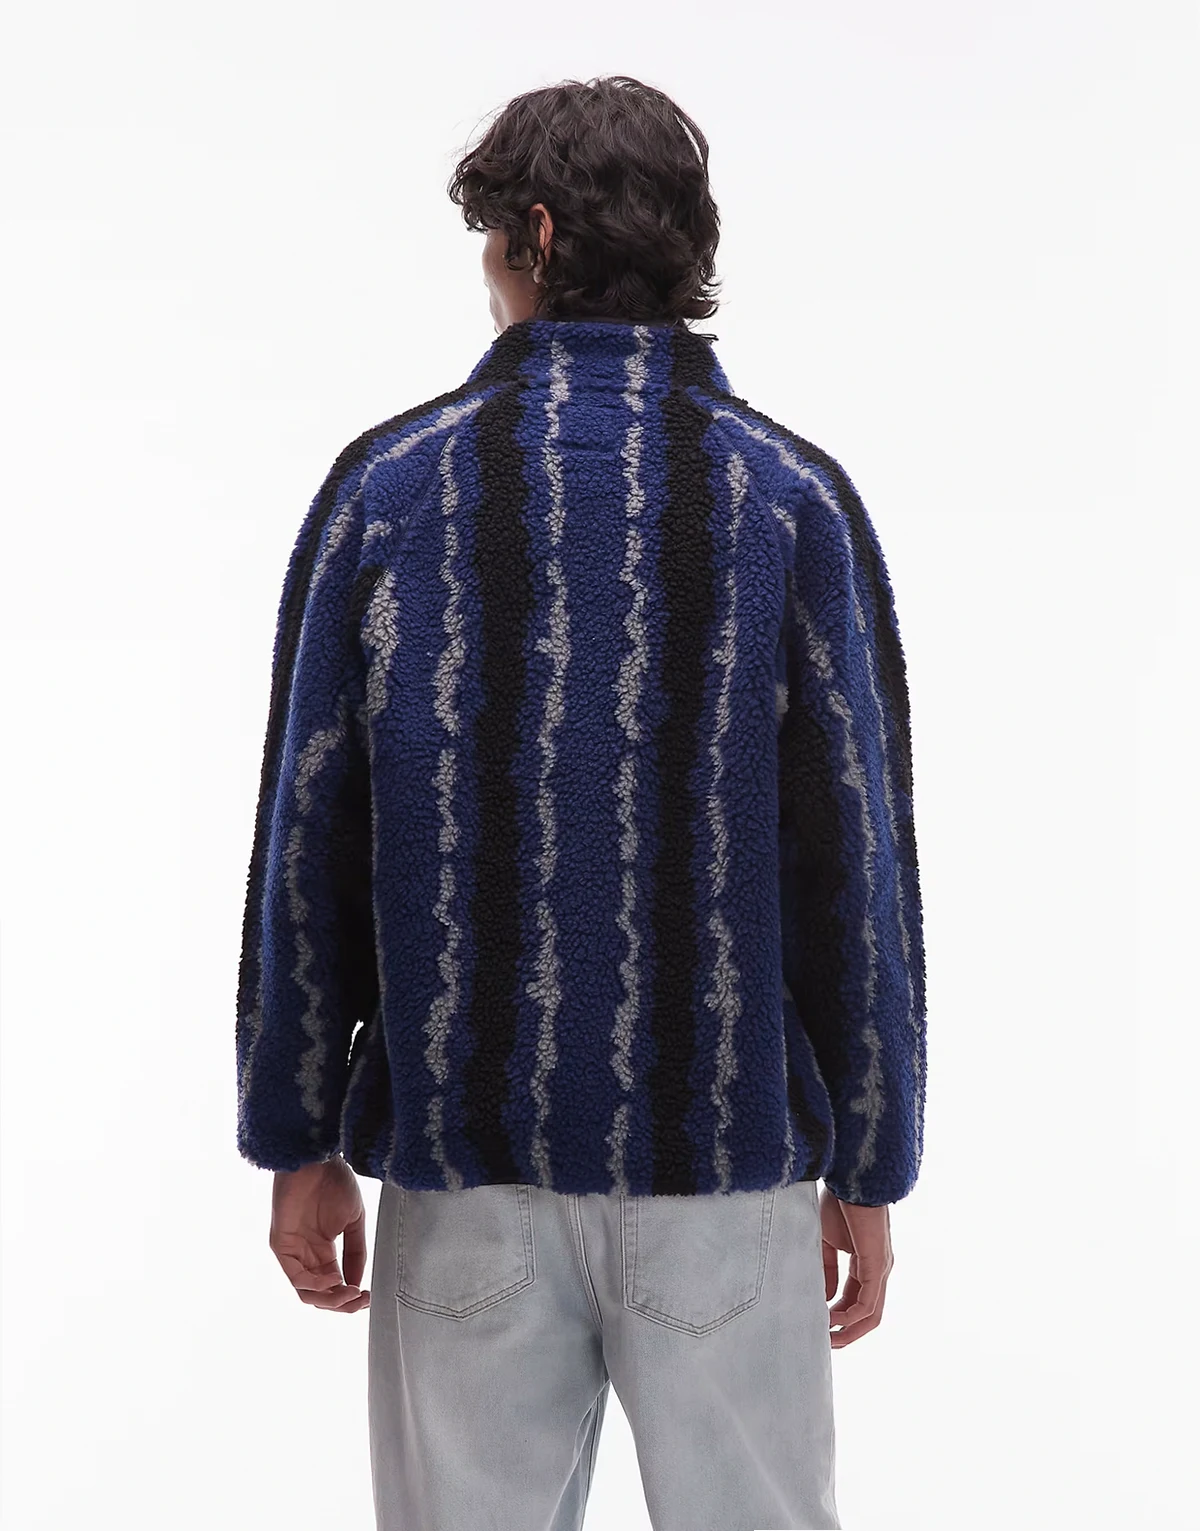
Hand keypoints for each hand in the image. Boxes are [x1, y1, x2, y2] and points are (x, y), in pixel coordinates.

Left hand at [269, 1155, 370, 1311]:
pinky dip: (315, 1285)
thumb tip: (357, 1282)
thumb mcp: (354, 1221)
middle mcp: (307, 1256)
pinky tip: (333, 1280)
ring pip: (307, 1292)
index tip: (368, 1297)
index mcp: (324, 1250)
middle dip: (342, 1304)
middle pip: (321, 1295)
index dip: (351, 1297)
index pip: (335, 1285)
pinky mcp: (282, 1246)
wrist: (317, 1159)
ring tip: (349, 1293)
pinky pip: (296, 1277)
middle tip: (360, 1300)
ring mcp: (293, 1252)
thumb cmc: (334, 1182)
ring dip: (330, 1299)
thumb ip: (355, 1252)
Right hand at [819, 1185, 892, 1347]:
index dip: (838, 1316)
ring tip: (828, 1339)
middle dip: (847, 1333)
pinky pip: (868, 1303)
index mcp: (866, 1263)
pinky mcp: (878, 1266)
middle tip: (825, 1344)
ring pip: (871, 1315)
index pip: (856, 1300)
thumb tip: (826, 1298)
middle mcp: (878, 1270)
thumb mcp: (827, 1241)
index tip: (818, 1324)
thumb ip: (827, 1269)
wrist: (851, 1180)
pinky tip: (832, 1318)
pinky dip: (851, 1316)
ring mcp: (881, 1270)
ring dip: (850, 1331)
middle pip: (868, 1315)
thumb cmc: (839, 1203)